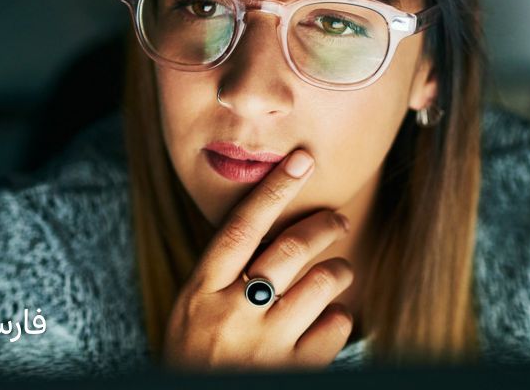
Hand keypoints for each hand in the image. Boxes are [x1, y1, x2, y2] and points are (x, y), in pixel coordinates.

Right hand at [161, 149, 354, 371]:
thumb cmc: (195, 359)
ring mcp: (264, 345)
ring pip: (322, 283)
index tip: (301, 160)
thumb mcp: (191, 313)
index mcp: (200, 292)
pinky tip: (328, 319)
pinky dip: (339, 316)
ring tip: (338, 272)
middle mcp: (231, 314)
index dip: (273, 189)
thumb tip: (266, 229)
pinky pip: (336, 326)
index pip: (241, 227)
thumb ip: (220, 277)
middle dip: (323, 225)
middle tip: (338, 219)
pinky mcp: (293, 371)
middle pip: (290, 249)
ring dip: (339, 270)